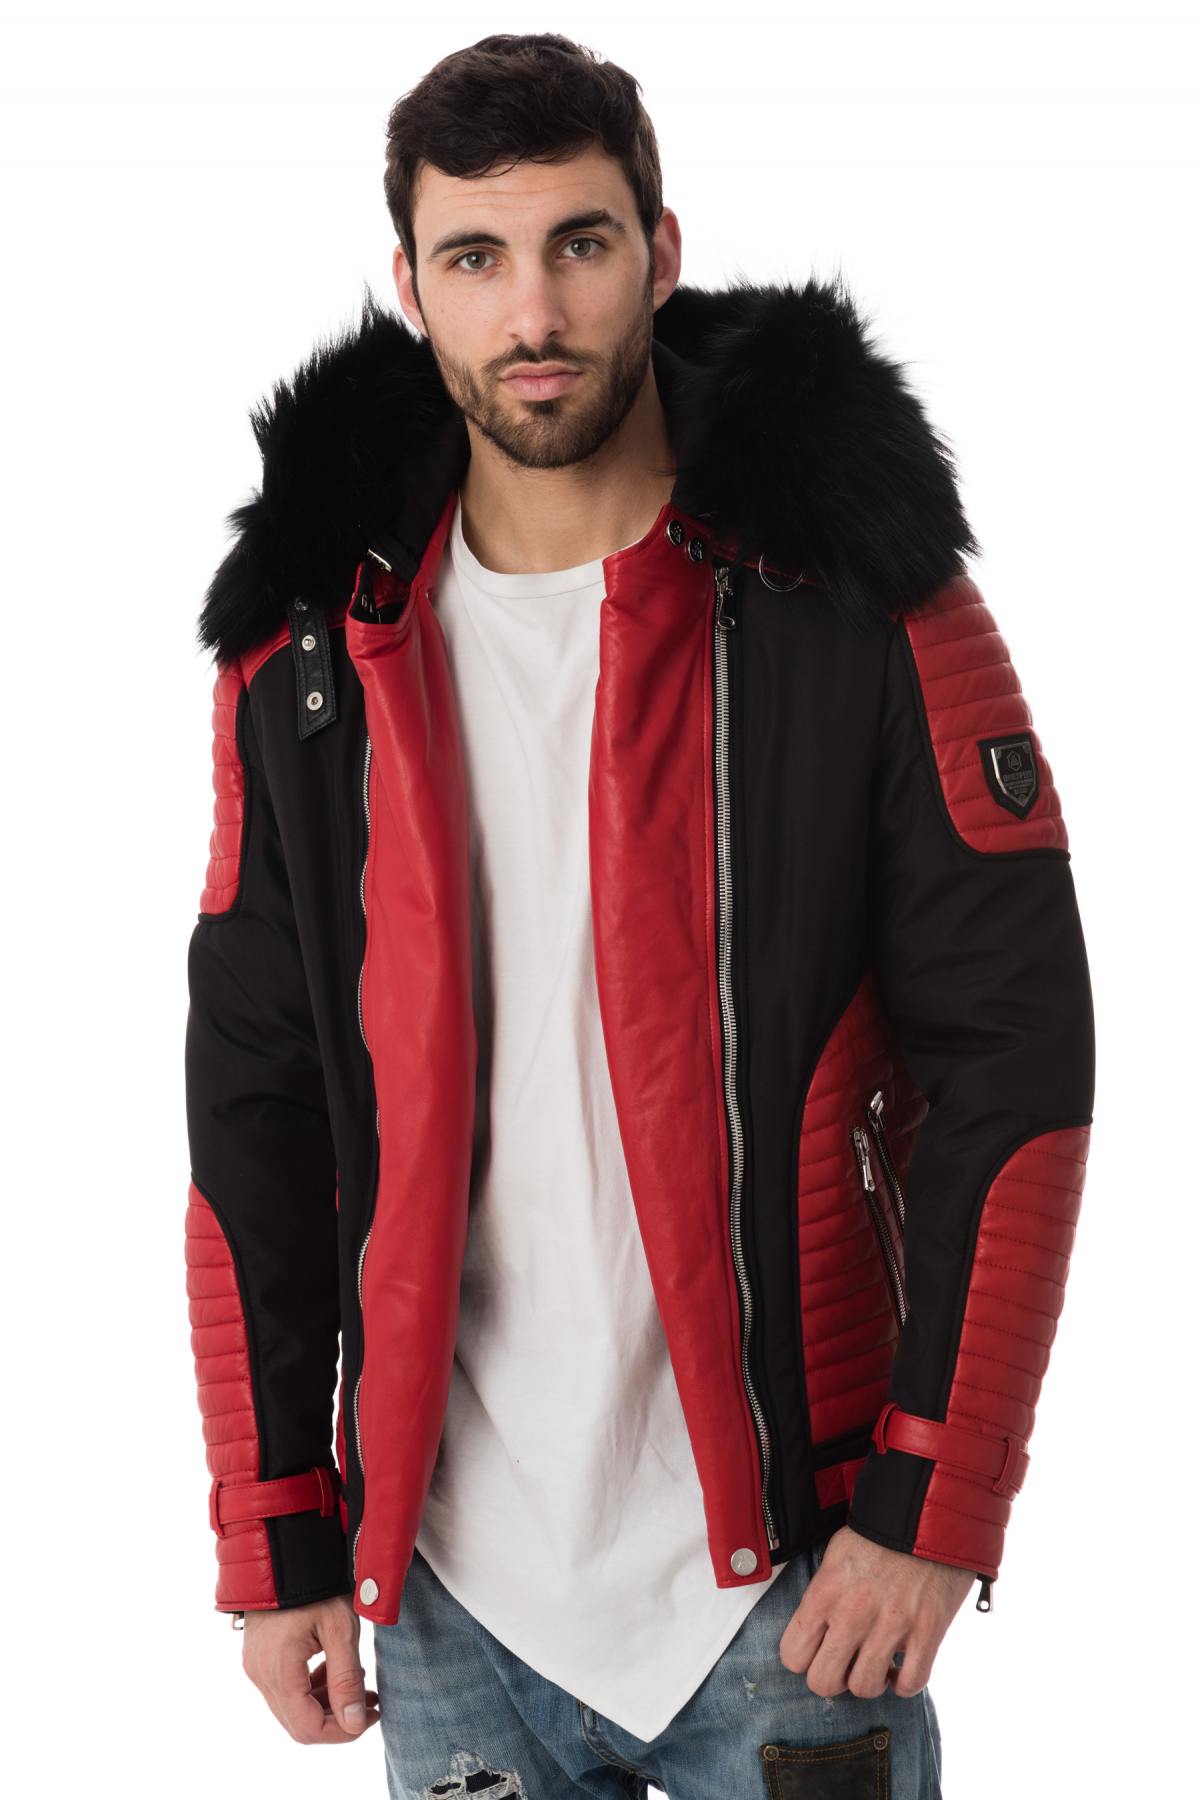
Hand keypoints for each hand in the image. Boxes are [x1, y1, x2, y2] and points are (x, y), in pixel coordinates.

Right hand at [242, 1593, 380, 1742]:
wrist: (286, 1549)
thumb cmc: (317, 1584)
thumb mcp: (340, 1628)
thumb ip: (346, 1679)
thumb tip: (355, 1724)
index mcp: (278, 1671)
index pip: (308, 1729)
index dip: (342, 1732)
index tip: (371, 1716)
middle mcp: (260, 1675)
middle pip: (298, 1723)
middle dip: (337, 1719)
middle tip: (370, 1703)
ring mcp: (256, 1666)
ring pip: (292, 1708)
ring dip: (326, 1704)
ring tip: (360, 1685)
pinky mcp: (259, 1657)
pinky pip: (285, 1688)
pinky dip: (311, 1689)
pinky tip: (335, 1671)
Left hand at [779, 1524, 975, 1698]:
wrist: (927, 1514)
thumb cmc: (878, 1534)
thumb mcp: (835, 1556)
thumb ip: (823, 1595)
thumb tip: (815, 1628)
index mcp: (825, 1593)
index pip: (792, 1655)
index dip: (804, 1659)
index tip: (818, 1651)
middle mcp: (852, 1614)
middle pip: (823, 1682)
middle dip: (834, 1679)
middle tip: (847, 1663)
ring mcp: (891, 1626)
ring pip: (865, 1689)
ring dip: (871, 1681)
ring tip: (877, 1663)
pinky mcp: (927, 1632)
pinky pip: (911, 1683)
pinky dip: (905, 1684)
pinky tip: (903, 1667)